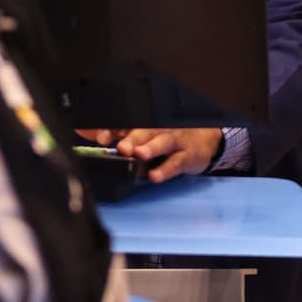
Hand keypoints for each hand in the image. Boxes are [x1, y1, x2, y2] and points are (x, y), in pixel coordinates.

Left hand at [87, 128, 223, 181]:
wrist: (207, 139)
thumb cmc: (172, 138)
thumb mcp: (148, 135)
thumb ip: (123, 137)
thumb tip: (93, 136)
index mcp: (147, 125)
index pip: (129, 124)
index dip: (114, 130)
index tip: (102, 138)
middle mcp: (160, 130)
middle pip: (145, 131)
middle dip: (132, 138)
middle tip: (121, 147)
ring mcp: (175, 142)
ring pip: (162, 142)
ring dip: (150, 148)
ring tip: (139, 154)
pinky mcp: (187, 156)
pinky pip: (175, 163)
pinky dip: (165, 170)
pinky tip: (155, 176)